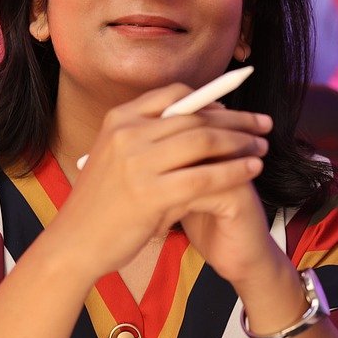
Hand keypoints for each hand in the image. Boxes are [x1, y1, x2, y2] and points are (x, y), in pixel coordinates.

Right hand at [46, 85, 271, 280]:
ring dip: (241, 142)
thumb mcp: (116, 158)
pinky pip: (205, 175)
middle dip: (236, 119)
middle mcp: (127, 133)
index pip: (174, 94)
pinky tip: (252, 170)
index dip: (210, 100)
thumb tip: (198, 125)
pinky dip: (234, 170)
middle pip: (196, 115)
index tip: (234, 111)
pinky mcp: (151, 193)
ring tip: (263, 148)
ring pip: (205, 141)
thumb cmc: (100, 205)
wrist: (73, 243)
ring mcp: (138, 162)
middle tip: (264, 124)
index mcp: (119, 119)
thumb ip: (149, 140)